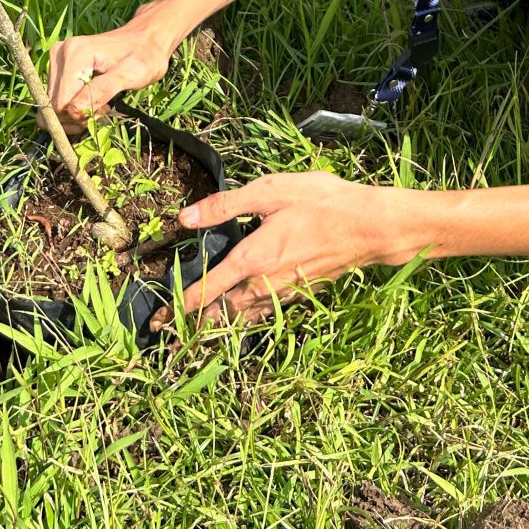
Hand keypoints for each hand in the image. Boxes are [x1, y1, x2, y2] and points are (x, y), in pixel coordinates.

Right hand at [45, 22, 169, 129]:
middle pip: (54, 105)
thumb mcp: (131, 74)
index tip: (104, 111)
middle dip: (77, 116)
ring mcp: (57, 59)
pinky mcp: (59, 66)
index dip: (80, 117)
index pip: (61, 103)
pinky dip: (74, 106)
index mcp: (75, 54)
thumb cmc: (144, 56)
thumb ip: (103, 91)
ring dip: (76, 113)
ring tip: (101, 103)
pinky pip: (58, 98)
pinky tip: (93, 99)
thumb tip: (74, 111)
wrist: (147, 40)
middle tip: (103, 109)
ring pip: (54, 105)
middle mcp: (60, 53)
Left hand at [152, 172, 421, 329]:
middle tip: (170, 336)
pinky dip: (244, 321)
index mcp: (252, 259)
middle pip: (221, 314)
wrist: (370, 227)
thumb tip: (185, 218)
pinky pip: (263, 314)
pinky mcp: (300, 292)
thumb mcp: (271, 192)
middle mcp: (264, 284)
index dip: (180, 306)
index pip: (207, 290)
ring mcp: (284, 293)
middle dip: (193, 326)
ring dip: (217, 328)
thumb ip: (225, 205)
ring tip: (195, 334)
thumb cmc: (321, 203)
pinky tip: (241, 317)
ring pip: (243, 318)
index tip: (159, 320)